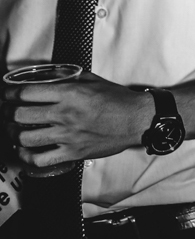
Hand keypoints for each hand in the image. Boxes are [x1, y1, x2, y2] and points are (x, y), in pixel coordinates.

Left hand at [2, 72, 152, 166]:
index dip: (11, 93)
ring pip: (25, 137)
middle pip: (20, 115)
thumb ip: (72, 79)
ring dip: (14, 134)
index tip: (8, 94)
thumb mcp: (95, 81)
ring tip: (15, 130)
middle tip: (8, 112)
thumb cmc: (119, 101)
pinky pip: (40, 159)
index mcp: (70, 93)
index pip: (27, 92)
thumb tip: (54, 78)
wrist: (138, 120)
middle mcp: (66, 114)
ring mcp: (68, 135)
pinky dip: (27, 156)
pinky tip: (27, 150)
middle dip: (8, 113)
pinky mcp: (73, 153)